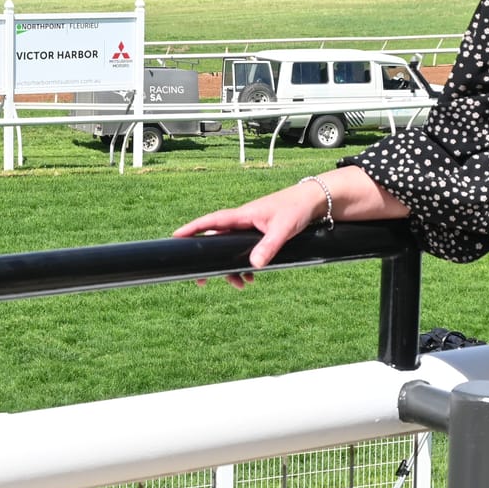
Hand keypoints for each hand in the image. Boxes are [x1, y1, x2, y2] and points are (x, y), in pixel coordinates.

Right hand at [172, 182, 325, 288]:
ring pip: (231, 251)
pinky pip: (245, 253)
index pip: (211, 222)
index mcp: (242, 216)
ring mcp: (250, 230)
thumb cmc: (295, 209)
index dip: (192, 229)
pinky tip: (251, 277)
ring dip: (231, 269)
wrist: (313, 202)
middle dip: (208, 261)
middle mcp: (242, 222)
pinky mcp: (259, 236)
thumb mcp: (282, 229)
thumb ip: (268, 246)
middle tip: (201, 281)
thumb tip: (253, 266)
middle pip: (216, 242)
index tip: (175, 237)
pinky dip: (245, 267)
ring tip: (239, 284)